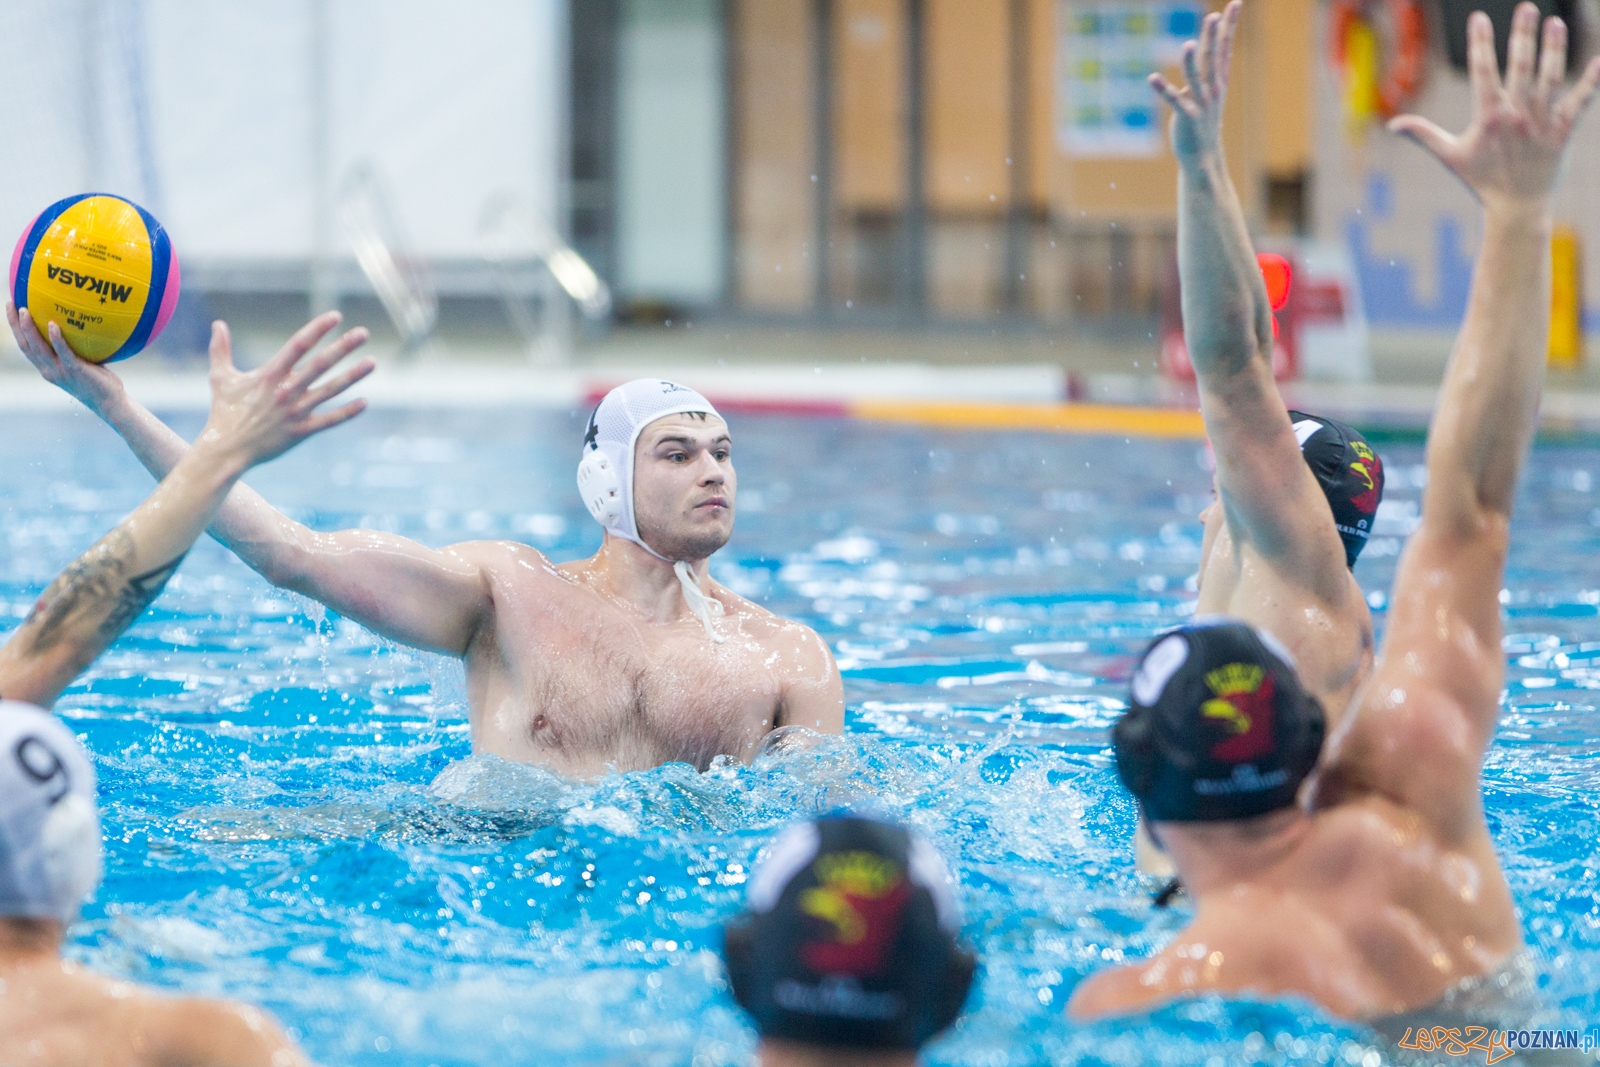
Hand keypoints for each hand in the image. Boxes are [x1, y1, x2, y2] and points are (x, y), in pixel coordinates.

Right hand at [7, 301, 126, 414]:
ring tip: (24, 311)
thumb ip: (73, 347)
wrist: (109, 402)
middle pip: (26, 345)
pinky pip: (63, 353)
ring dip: (29, 329)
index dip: (16, 328)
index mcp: (47, 368)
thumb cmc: (98, 381)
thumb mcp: (80, 362)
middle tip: (10, 304)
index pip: (25, 346)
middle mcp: (49, 370)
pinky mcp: (75, 371)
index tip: (11, 308)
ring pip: (39, 348)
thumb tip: (77, 322)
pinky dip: (57, 339)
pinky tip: (53, 325)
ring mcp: (61, 371)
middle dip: (15, 325)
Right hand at [194, 312, 372, 469]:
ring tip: (373, 362)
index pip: (298, 345)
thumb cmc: (223, 411)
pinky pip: (328, 421)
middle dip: (343, 347)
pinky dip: (347, 413)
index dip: (318, 329)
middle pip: (320, 364)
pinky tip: (365, 402)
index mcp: (269, 374)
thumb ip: (220, 349)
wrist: (226, 449)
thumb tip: (217, 324)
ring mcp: (295, 412)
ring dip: (353, 376)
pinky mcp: (301, 432)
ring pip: (330, 391)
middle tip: (364, 333)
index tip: (336, 316)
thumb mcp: (220, 377)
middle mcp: (286, 391)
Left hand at [1149, 1, 1241, 165]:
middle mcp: (1213, 89)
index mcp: (1219, 80)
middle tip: (1213, 16)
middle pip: (1213, 57)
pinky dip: (1164, 90)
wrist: (1204, 156)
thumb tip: (1200, 50)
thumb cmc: (1204, 122)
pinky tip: (1152, 78)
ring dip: (1191, 62)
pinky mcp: (1187, 117)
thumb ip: (1205, 70)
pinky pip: (1175, 101)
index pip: (1225, 47)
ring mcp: (1201, 103)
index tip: (1235, 4)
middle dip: (1213, 37)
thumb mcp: (1209, 92)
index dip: (1230, 25)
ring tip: (1187, 44)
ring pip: (1196, 78)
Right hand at [1389, 4, 1599, 208]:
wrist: (1516, 207)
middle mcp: (1517, 116)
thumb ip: (1423, 135)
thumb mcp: (1450, 157)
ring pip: (1550, 78)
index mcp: (1489, 117)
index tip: (1479, 17)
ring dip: (1554, 49)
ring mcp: (1542, 123)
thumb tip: (1392, 125)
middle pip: (1521, 67)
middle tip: (1527, 7)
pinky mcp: (1564, 132)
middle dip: (1523, 35)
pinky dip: (1592, 81)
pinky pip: (1581, 102)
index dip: (1480, 42)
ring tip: (1555, 23)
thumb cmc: (1481, 180)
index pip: (1483, 71)